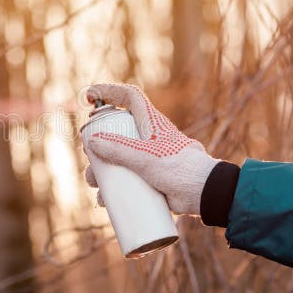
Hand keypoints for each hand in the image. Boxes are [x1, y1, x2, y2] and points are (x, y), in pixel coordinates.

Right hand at [83, 84, 218, 215]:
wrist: (204, 193)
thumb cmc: (180, 169)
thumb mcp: (146, 158)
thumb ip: (119, 149)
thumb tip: (92, 142)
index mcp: (150, 123)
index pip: (128, 97)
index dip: (108, 91)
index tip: (88, 97)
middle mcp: (146, 137)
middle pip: (114, 132)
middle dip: (96, 143)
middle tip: (88, 155)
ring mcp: (146, 158)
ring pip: (115, 158)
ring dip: (100, 170)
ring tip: (95, 184)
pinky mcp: (148, 178)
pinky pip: (125, 179)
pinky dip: (112, 189)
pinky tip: (104, 200)